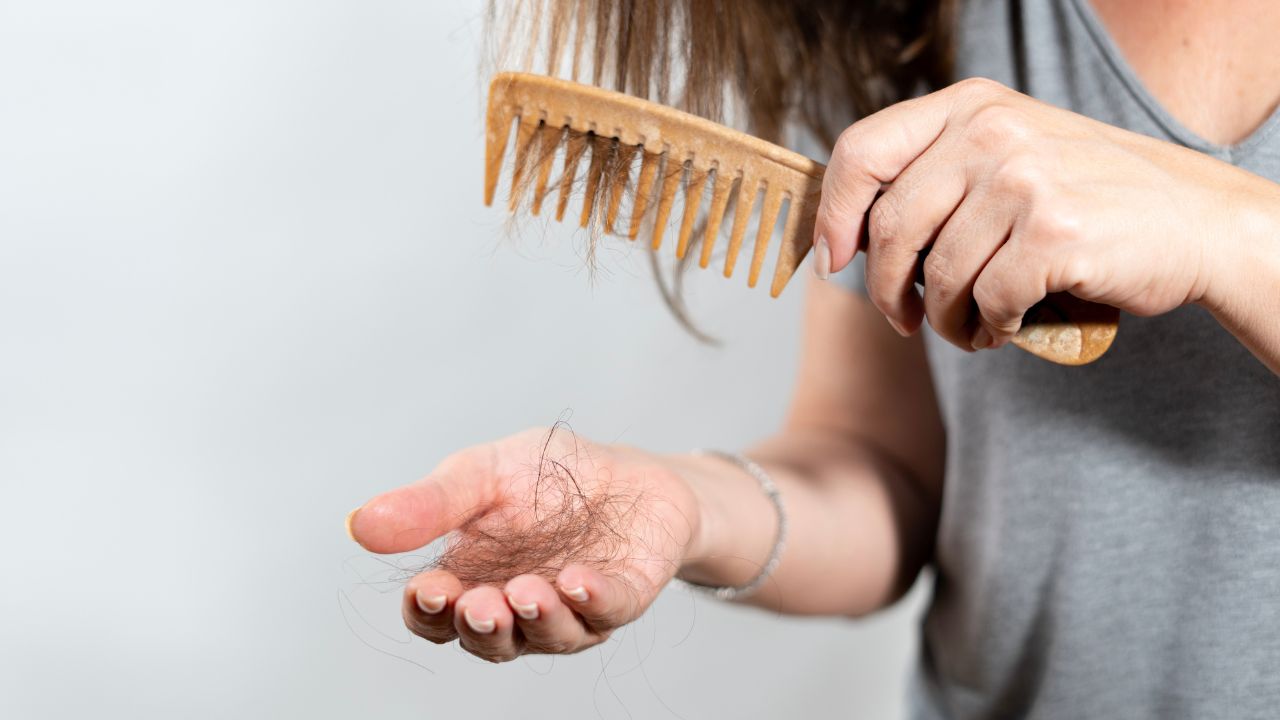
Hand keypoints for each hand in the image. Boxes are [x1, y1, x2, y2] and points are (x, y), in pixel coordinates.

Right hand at [346, 427, 699, 662]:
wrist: (627, 468)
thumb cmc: (545, 476)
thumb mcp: (480, 474)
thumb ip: (430, 504)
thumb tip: (359, 525)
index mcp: (471, 580)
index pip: (437, 616)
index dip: (428, 612)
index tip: (428, 589)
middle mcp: (518, 606)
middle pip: (491, 639)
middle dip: (482, 626)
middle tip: (479, 604)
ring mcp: (573, 609)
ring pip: (550, 636)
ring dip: (537, 619)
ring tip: (527, 591)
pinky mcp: (624, 595)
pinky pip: (610, 609)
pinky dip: (594, 600)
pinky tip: (578, 581)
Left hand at [815, 77, 1261, 350]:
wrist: (1195, 219)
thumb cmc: (1088, 196)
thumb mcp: (1009, 153)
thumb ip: (936, 173)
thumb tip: (846, 232)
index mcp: (971, 106)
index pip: (861, 151)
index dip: (835, 213)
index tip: (834, 258)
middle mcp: (993, 133)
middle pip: (892, 227)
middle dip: (888, 289)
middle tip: (905, 318)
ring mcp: (1025, 180)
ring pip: (940, 275)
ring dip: (944, 320)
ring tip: (967, 328)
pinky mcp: (1055, 234)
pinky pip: (987, 301)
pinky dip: (988, 328)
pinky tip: (1005, 327)